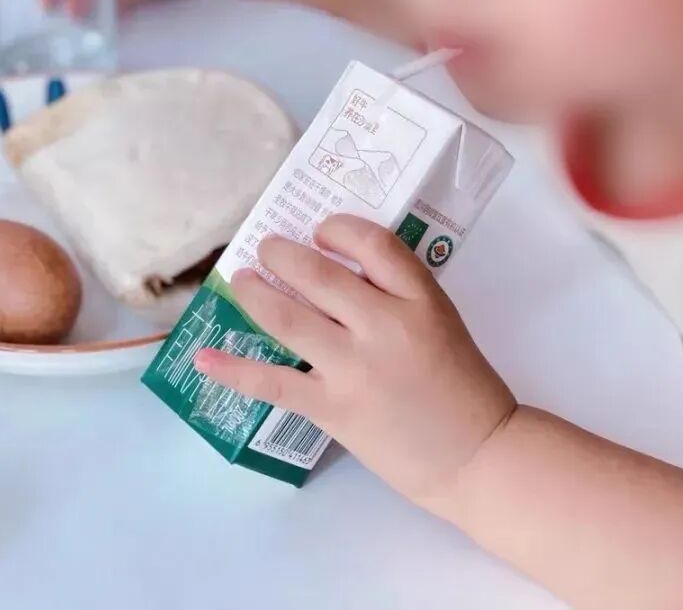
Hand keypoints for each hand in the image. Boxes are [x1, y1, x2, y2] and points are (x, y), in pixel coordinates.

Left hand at [195, 215, 515, 513]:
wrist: (477, 455)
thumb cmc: (462, 387)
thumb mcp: (442, 322)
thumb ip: (398, 295)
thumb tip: (335, 274)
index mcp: (421, 300)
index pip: (372, 243)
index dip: (338, 229)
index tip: (321, 231)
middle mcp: (385, 326)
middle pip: (319, 274)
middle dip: (282, 253)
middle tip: (266, 246)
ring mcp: (356, 368)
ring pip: (288, 318)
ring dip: (255, 293)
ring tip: (240, 280)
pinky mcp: (334, 408)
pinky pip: (273, 382)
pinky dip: (234, 369)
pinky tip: (205, 357)